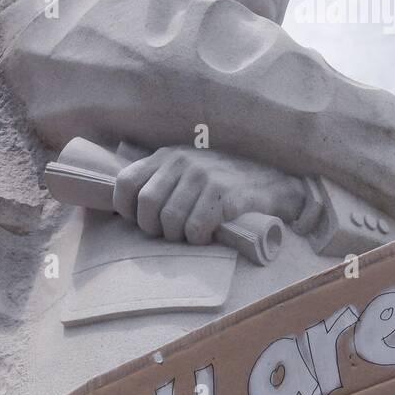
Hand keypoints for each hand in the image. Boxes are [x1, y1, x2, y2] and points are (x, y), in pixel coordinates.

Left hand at [112, 145, 304, 245]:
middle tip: (170, 233)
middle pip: (147, 207)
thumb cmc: (220, 182)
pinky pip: (198, 227)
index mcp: (166, 156)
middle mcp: (183, 162)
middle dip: (155, 229)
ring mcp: (205, 176)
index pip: (126, 183)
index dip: (127, 210)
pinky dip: (200, 238)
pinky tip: (209, 234)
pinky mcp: (226, 194)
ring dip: (179, 237)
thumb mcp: (184, 170)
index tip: (141, 221)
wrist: (270, 180)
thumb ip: (156, 180)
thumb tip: (124, 209)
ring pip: (172, 221)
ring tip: (192, 234)